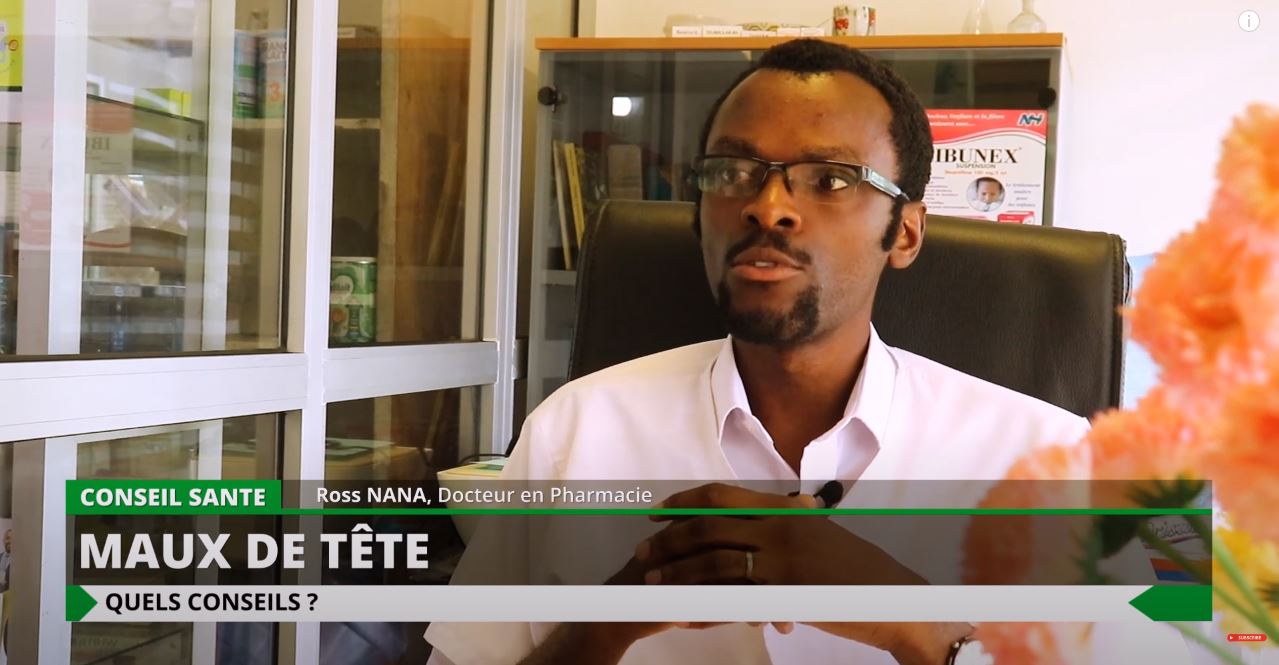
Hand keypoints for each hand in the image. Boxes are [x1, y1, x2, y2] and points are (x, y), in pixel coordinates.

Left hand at [638, 483, 956, 657]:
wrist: (895, 601)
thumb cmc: (860, 572)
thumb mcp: (824, 535)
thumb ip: (795, 521)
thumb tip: (778, 510)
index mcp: (786, 508)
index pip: (723, 495)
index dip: (684, 502)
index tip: (658, 511)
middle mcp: (781, 526)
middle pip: (709, 525)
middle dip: (668, 537)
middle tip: (641, 549)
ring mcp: (783, 560)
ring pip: (714, 561)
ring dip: (677, 571)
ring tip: (652, 582)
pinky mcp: (786, 593)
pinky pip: (734, 595)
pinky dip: (704, 600)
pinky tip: (684, 608)